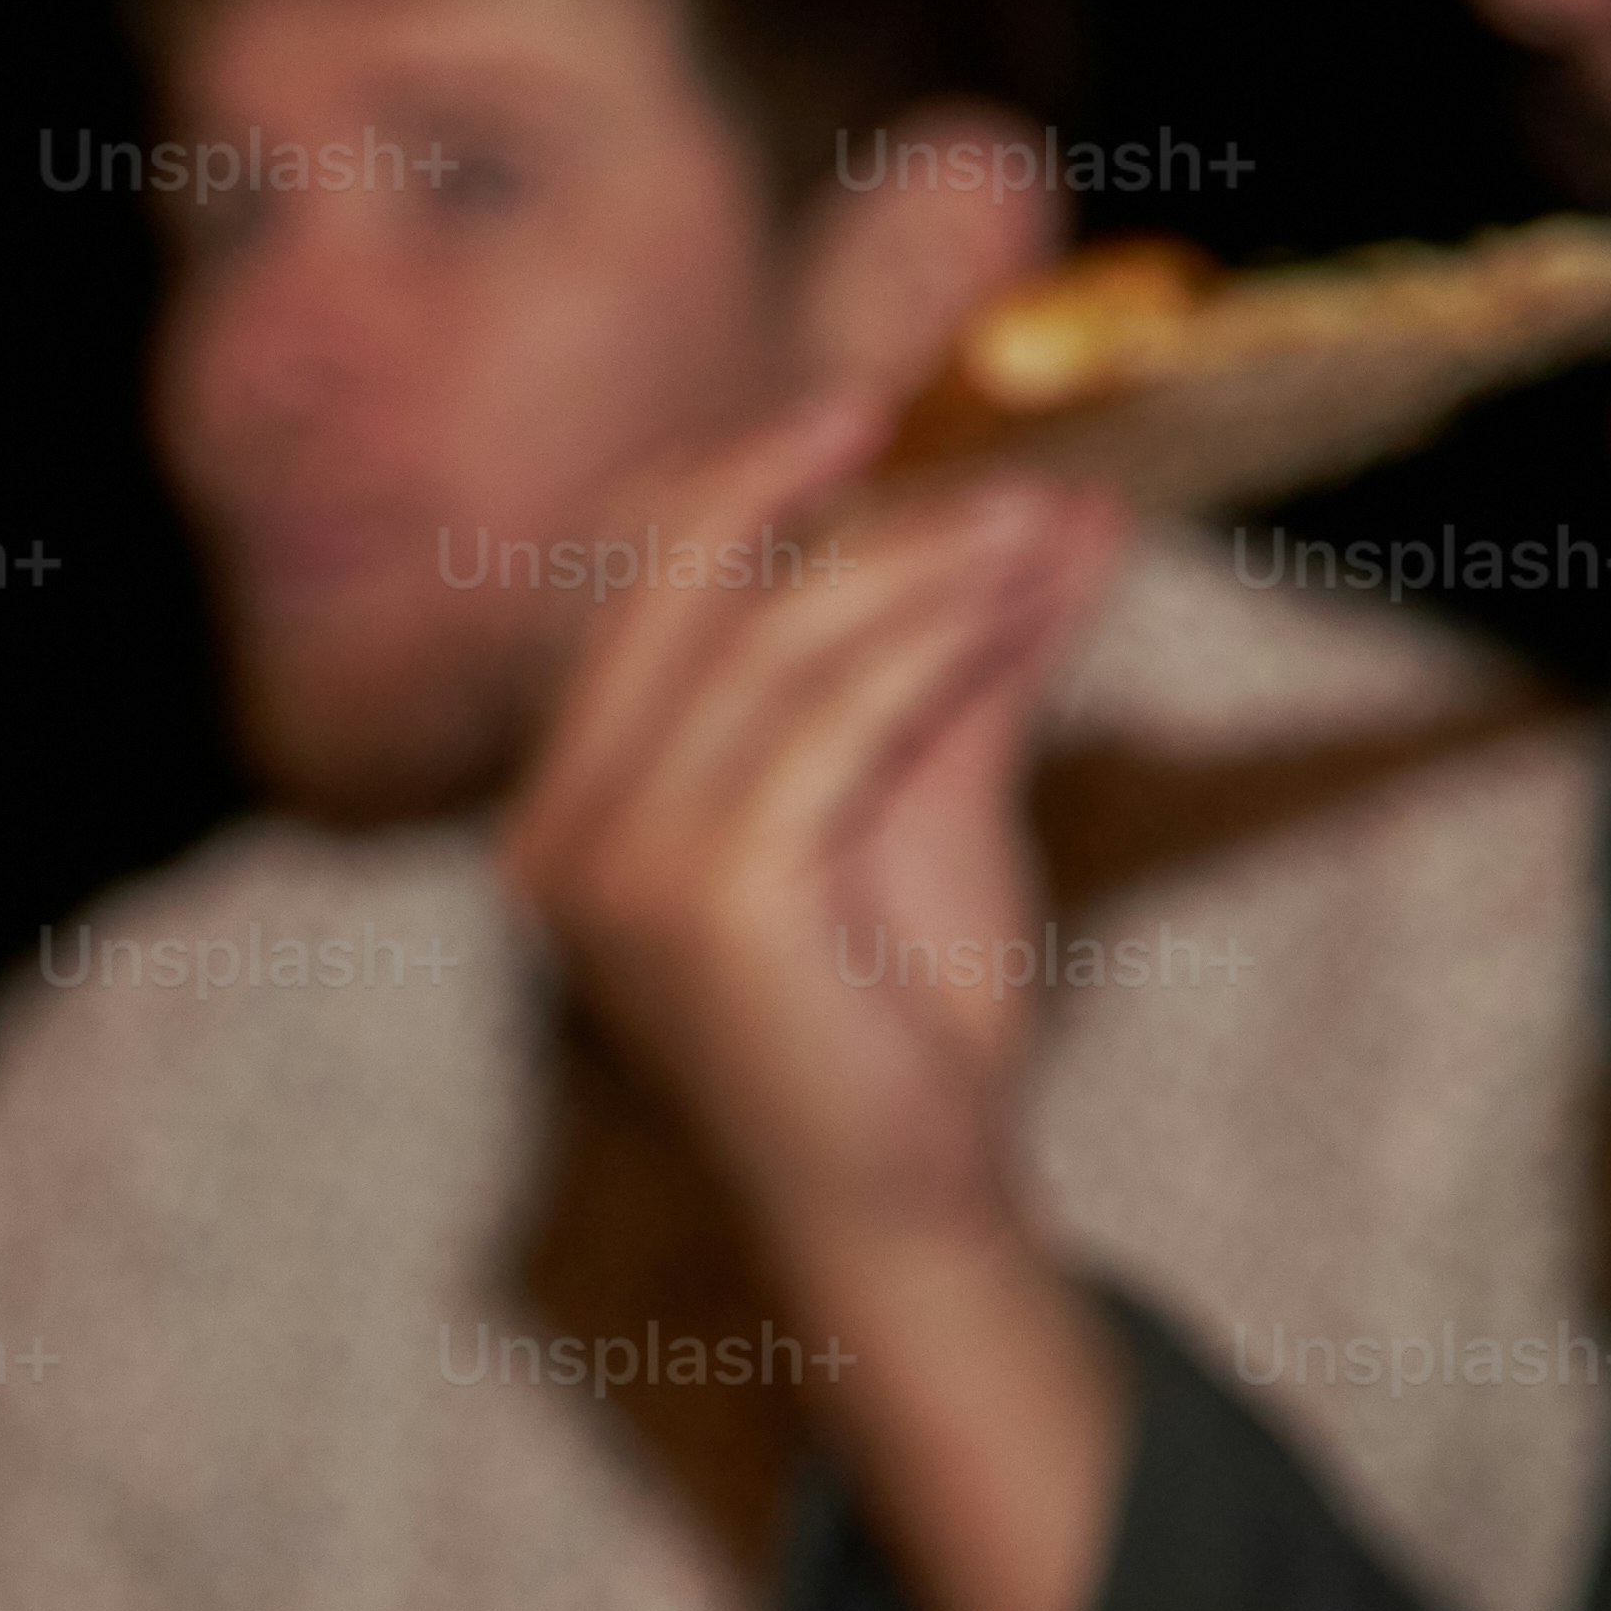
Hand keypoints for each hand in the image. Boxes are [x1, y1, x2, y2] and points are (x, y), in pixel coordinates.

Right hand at [501, 391, 1118, 1263]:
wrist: (909, 1192)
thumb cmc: (898, 1018)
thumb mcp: (924, 795)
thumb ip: (963, 656)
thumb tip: (1052, 506)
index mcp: (569, 814)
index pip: (624, 600)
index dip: (726, 490)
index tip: (853, 419)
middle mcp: (557, 840)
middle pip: (668, 589)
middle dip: (806, 489)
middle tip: (936, 432)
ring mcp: (617, 875)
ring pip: (770, 642)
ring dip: (920, 561)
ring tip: (1038, 522)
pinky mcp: (708, 900)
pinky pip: (831, 720)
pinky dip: (937, 642)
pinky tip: (1021, 604)